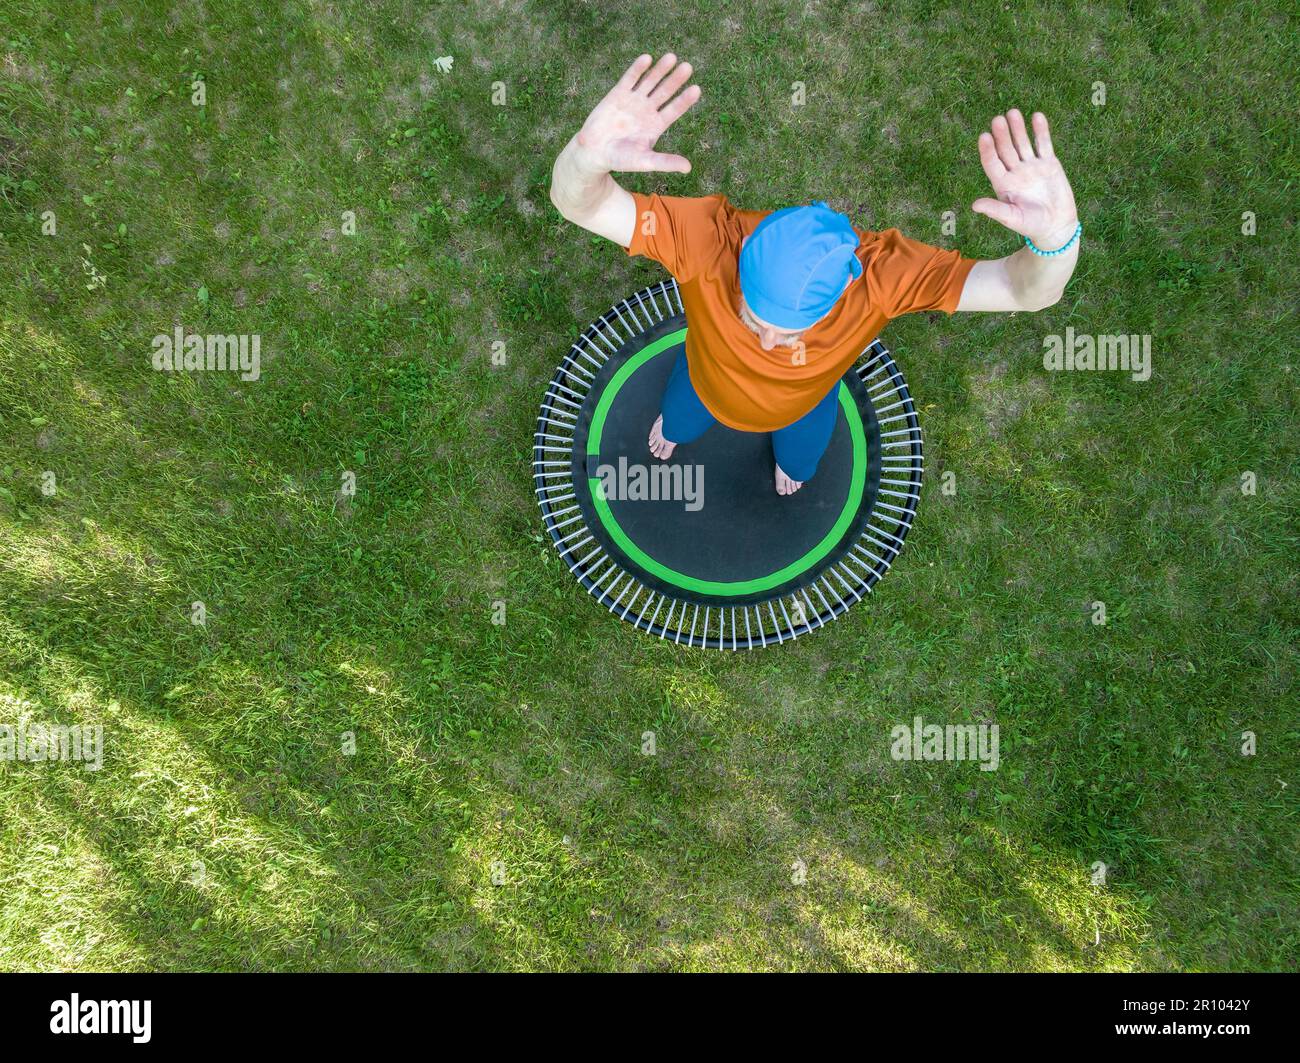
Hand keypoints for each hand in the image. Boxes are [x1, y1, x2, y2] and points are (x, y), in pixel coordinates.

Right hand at [573, 53, 700, 173]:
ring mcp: (633, 100)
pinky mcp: (618, 93)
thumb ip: (665, 162)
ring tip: (671, 58)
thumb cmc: (620, 159)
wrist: (594, 152)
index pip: (674, 109)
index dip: (684, 100)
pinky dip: (638, 69)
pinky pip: (630, 78)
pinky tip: (647, 58)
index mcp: (656, 125)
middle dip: (675, 80)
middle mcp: (647, 110)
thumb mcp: (645, 161)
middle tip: (688, 67)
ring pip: (650, 81)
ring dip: (660, 70)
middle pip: (665, 92)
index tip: (696, 89)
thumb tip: (688, 168)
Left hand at [972, 110, 1077, 247]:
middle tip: (997, 120)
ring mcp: (1032, 166)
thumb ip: (995, 210)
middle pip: (1006, 150)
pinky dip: (1041, 131)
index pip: (992, 164)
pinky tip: (1037, 117)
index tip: (984, 136)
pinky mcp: (1049, 163)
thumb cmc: (1032, 226)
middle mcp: (1015, 173)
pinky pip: (1044, 144)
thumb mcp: (1012, 218)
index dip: (988, 150)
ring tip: (1013, 112)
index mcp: (1003, 184)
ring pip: (1023, 143)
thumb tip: (974, 205)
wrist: (1056, 226)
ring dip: (1018, 129)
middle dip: (1002, 135)